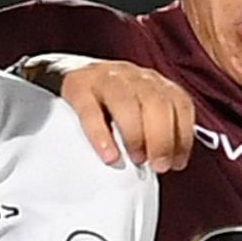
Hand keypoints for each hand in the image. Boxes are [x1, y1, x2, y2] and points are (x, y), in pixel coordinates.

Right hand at [21, 55, 193, 172]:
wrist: (59, 74)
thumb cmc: (105, 103)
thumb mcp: (135, 108)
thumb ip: (153, 129)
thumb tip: (170, 162)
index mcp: (152, 81)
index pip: (179, 103)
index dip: (183, 135)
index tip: (177, 163)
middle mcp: (132, 76)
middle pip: (156, 102)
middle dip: (162, 139)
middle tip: (158, 166)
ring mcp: (104, 78)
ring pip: (127, 102)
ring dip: (136, 135)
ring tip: (136, 160)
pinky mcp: (78, 87)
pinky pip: (91, 111)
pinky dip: (102, 136)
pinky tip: (108, 155)